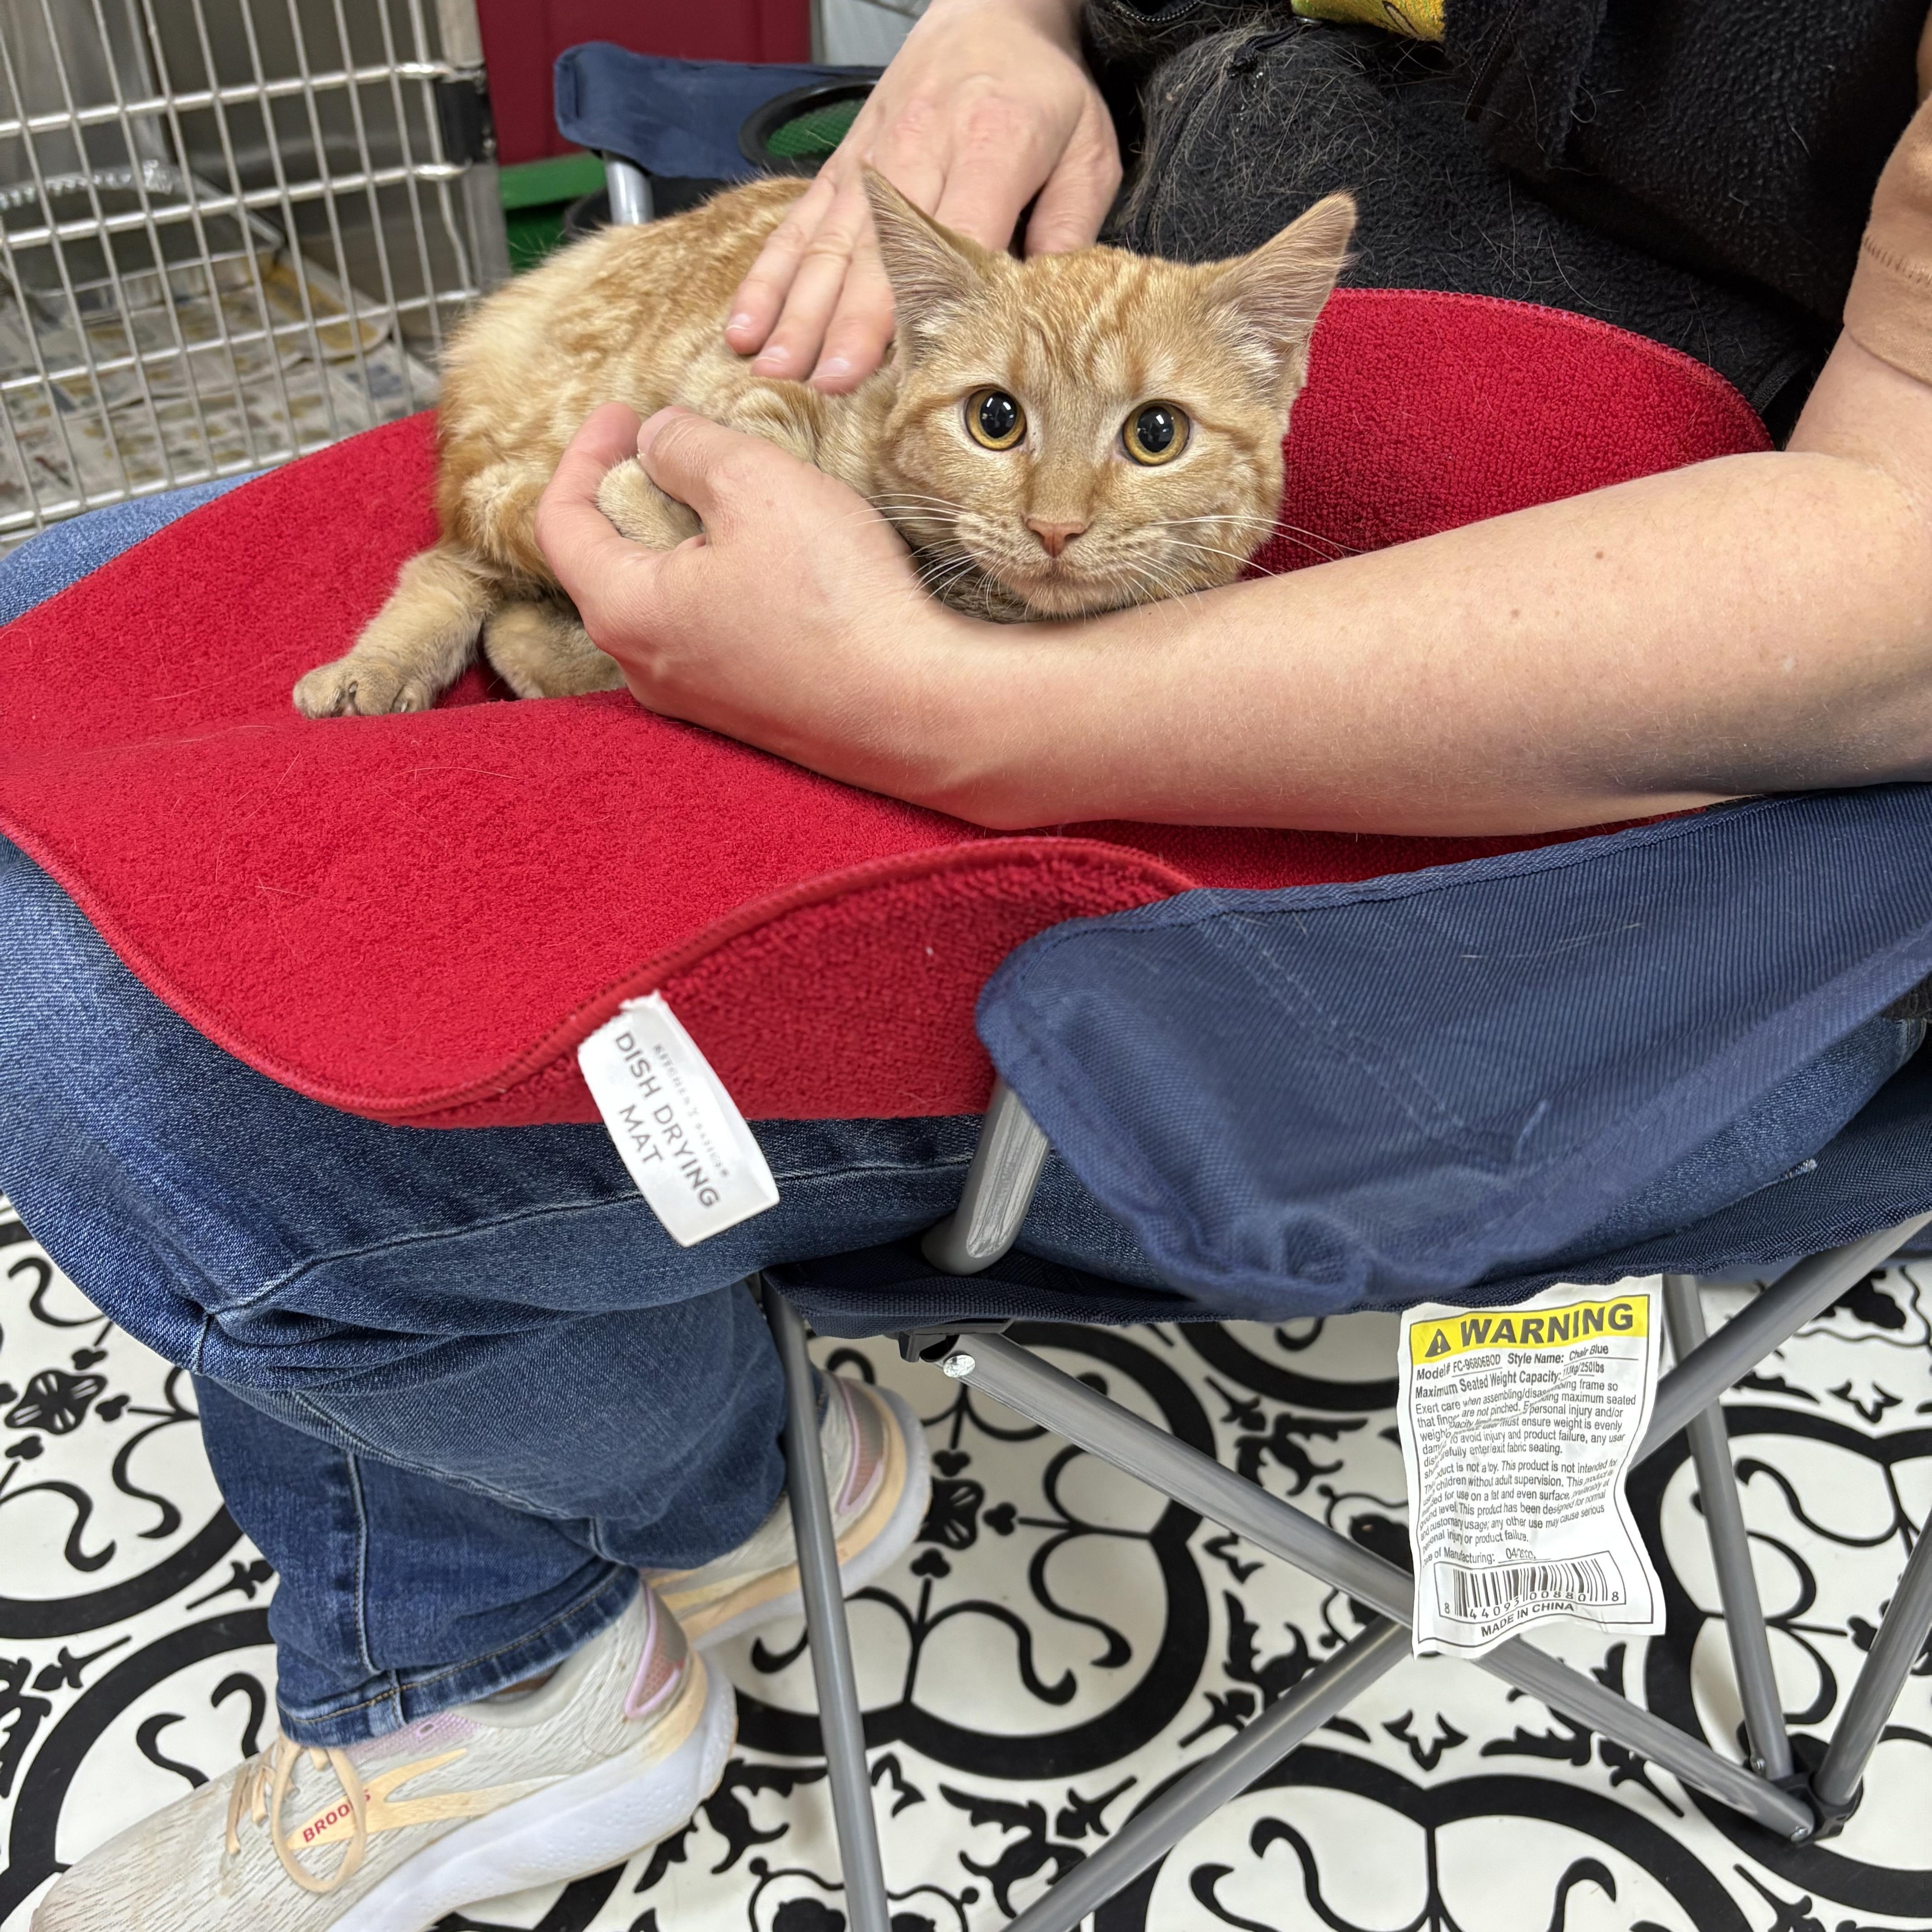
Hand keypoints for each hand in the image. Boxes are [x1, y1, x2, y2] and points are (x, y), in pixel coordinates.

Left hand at [534, 404, 991, 803]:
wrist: (916, 710)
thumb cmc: (834, 600)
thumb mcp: (755, 484)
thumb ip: (689, 448)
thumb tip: (659, 439)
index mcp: (624, 609)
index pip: (560, 522)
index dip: (583, 454)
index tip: (624, 412)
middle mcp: (644, 667)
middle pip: (608, 565)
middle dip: (632, 497)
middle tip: (673, 450)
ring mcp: (694, 699)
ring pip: (661, 602)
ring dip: (680, 544)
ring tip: (727, 502)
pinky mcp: (745, 713)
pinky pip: (707, 635)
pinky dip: (716, 585)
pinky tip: (767, 562)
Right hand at [726, 0, 1119, 392]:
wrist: (990, 11)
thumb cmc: (1043, 93)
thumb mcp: (1087, 152)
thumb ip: (1069, 229)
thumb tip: (1045, 313)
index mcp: (993, 144)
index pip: (952, 235)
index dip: (919, 303)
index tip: (898, 365)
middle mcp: (922, 147)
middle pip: (875, 246)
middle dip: (846, 319)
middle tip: (826, 381)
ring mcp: (871, 155)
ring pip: (827, 241)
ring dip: (797, 309)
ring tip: (776, 368)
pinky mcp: (841, 163)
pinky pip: (798, 223)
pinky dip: (769, 276)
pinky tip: (745, 324)